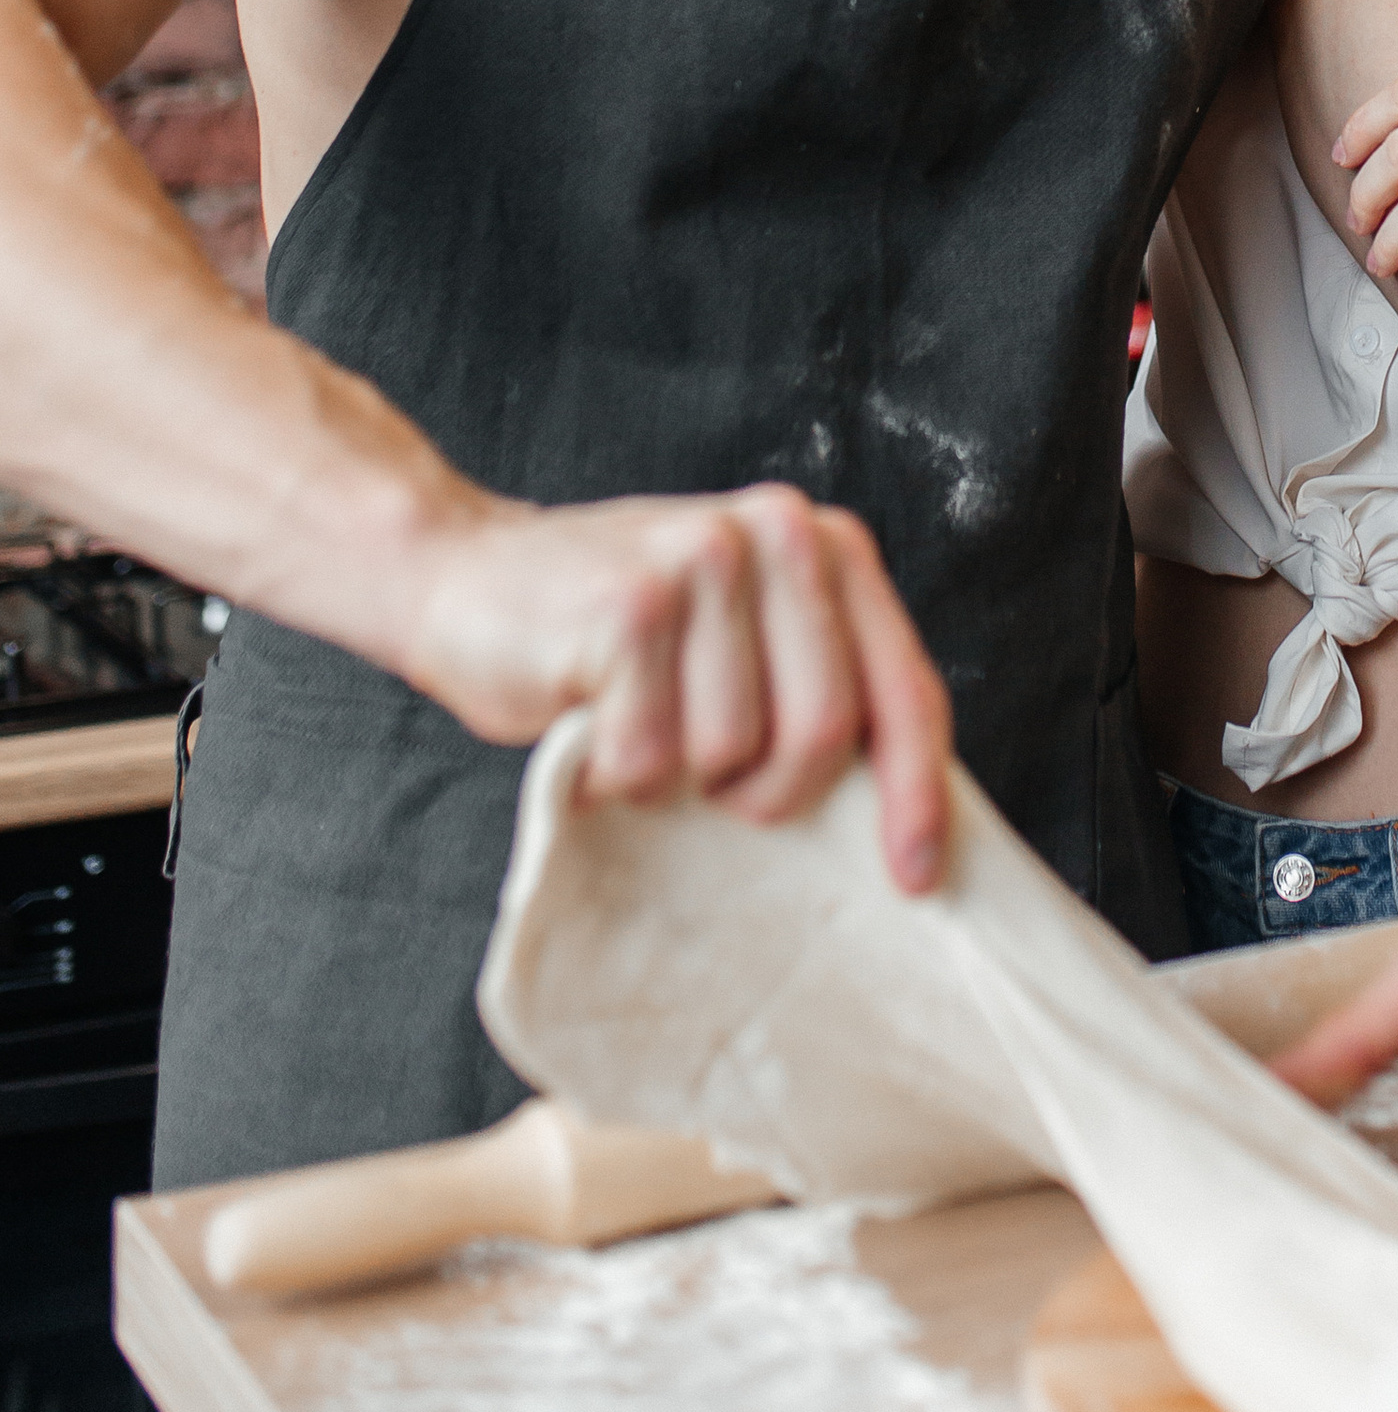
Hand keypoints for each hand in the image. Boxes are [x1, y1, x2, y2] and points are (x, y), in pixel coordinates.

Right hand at [393, 482, 951, 885]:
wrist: (466, 574)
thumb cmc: (618, 632)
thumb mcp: (742, 634)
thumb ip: (819, 683)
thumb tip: (907, 821)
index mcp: (827, 544)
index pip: (903, 689)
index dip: (917, 795)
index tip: (914, 879)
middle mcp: (779, 533)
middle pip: (823, 734)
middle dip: (767, 791)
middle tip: (707, 778)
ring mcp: (702, 560)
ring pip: (731, 753)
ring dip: (676, 775)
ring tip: (637, 719)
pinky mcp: (629, 608)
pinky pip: (649, 757)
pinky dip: (613, 771)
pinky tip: (589, 718)